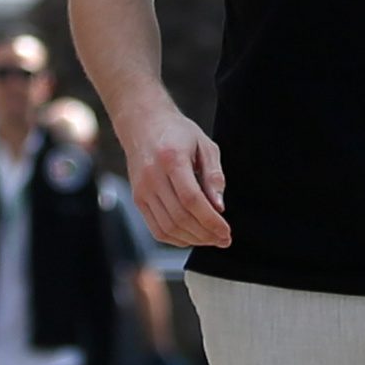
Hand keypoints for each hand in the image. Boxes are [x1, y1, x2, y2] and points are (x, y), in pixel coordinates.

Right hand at [122, 101, 231, 249]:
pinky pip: (156, 229)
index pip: (191, 200)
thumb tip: (220, 206)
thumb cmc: (178, 133)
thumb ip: (214, 175)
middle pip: (180, 217)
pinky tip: (192, 236)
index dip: (210, 221)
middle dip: (205, 234)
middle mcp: (152, 177)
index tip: (227, 232)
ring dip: (192, 239)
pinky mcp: (138, 199)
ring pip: (168, 227)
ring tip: (211, 239)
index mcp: (171, 159)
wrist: (143, 124)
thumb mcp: (205, 145)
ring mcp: (142, 190)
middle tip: (223, 239)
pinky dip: (176, 239)